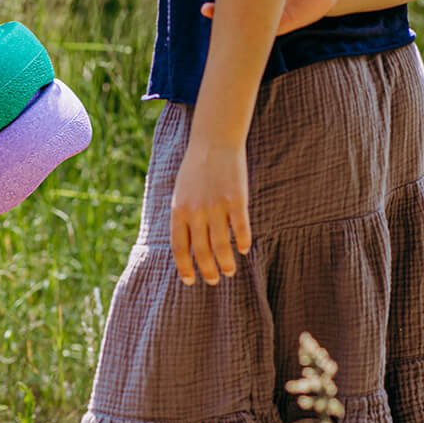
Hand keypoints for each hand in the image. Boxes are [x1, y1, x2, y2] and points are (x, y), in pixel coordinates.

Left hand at [169, 138, 249, 285]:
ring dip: (226, 262)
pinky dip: (243, 241)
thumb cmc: (195, 170)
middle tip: (215, 280)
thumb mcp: (180, 194)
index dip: (185, 267)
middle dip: (208, 270)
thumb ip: (183, 219)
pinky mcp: (236, 199)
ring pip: (221, 245)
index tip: (191, 281)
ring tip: (230, 271)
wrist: (214, 141)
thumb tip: (187, 247)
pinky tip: (245, 250)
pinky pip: (240, 228)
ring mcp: (216, 206)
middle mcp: (196, 212)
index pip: (180, 248)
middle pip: (202, 251)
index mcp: (178, 211)